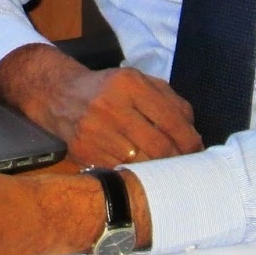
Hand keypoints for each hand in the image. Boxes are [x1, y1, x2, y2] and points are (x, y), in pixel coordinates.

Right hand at [0, 44, 203, 165]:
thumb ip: (169, 99)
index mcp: (130, 84)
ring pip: (142, 162)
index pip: (172, 119)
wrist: (58, 95)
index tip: (198, 150)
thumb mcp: (137, 81)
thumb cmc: (106, 88)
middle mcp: (112, 106)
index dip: (190, 140)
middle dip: (178, 159)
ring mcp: (96, 131)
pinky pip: (121, 170)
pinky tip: (143, 171)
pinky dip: (136, 173)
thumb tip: (192, 129)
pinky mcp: (84, 151)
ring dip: (159, 170)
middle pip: (159, 146)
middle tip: (185, 165)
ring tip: (167, 169)